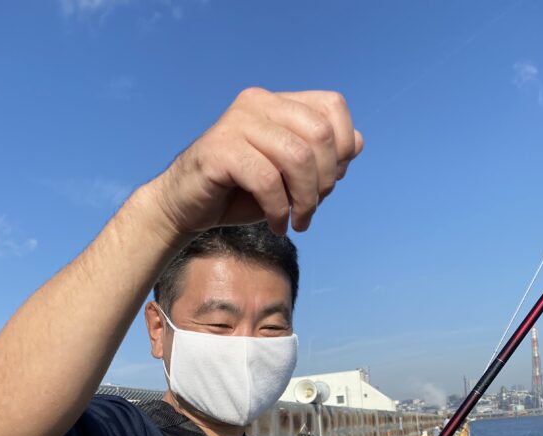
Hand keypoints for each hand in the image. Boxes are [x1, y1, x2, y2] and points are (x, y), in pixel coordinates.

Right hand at [148, 87, 362, 238]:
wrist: (185, 207)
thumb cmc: (239, 192)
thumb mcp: (288, 176)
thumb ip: (320, 158)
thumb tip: (356, 143)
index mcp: (277, 102)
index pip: (332, 107)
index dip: (342, 148)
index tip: (330, 183)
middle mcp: (258, 103)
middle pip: (319, 134)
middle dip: (325, 180)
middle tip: (311, 209)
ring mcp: (236, 123)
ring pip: (297, 158)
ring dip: (305, 200)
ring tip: (298, 222)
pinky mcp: (218, 150)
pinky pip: (267, 180)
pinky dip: (279, 210)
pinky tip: (277, 226)